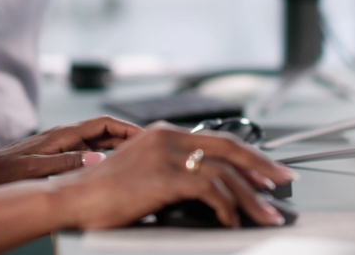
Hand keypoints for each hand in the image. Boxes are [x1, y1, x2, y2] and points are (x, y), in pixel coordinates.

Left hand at [0, 116, 140, 187]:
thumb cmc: (3, 172)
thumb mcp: (34, 169)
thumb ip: (66, 163)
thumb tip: (98, 158)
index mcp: (62, 134)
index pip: (104, 123)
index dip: (128, 128)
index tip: (147, 136)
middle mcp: (65, 136)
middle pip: (105, 130)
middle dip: (129, 136)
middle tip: (152, 147)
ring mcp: (62, 145)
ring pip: (98, 141)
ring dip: (119, 146)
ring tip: (140, 157)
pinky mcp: (58, 155)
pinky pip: (88, 152)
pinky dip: (105, 156)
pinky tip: (112, 167)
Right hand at [50, 122, 296, 229]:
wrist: (71, 198)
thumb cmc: (101, 193)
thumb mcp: (142, 174)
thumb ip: (173, 174)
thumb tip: (207, 191)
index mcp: (163, 134)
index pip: (218, 140)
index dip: (248, 156)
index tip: (266, 171)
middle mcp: (168, 138)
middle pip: (230, 148)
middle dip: (262, 167)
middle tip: (284, 182)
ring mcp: (167, 156)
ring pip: (225, 173)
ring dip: (251, 197)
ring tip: (266, 214)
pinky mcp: (165, 177)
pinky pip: (210, 190)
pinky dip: (227, 207)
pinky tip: (231, 220)